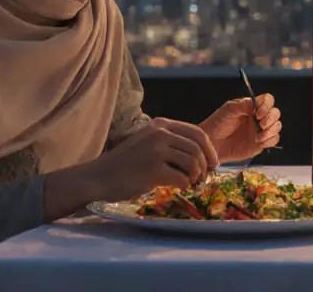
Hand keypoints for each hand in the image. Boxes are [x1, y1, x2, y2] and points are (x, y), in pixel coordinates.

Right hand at [79, 118, 220, 203]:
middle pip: (198, 148)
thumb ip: (170, 143)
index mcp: (160, 124)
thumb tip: (201, 156)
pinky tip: (179, 188)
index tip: (213, 164)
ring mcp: (157, 150)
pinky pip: (182, 178)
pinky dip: (185, 185)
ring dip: (196, 176)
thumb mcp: (148, 143)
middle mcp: (160, 133)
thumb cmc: (124, 164)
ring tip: (190, 184)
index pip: (197, 133)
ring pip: (193, 163)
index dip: (210, 150)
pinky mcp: (154, 169)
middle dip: (206, 165)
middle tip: (204, 178)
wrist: (98, 177)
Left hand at [200, 94, 281, 162]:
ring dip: (271, 130)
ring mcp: (260, 131)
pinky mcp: (260, 144)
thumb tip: (256, 105)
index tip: (258, 113)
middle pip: (275, 113)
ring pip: (277, 127)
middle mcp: (258, 118)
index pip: (268, 100)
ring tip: (259, 136)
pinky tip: (259, 141)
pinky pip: (273, 140)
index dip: (267, 105)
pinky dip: (270, 140)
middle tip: (261, 124)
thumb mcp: (229, 109)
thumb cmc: (218, 123)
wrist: (211, 143)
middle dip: (271, 118)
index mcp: (252, 107)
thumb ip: (244, 105)